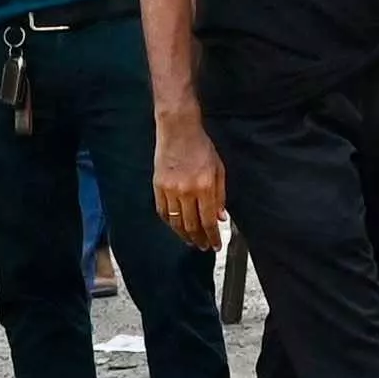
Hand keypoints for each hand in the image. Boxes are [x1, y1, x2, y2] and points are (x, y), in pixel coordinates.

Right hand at [152, 110, 228, 252]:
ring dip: (184, 235)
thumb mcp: (218, 170)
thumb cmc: (201, 147)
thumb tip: (220, 218)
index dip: (213, 237)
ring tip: (191, 241)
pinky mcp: (158, 186)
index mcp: (205, 187)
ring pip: (176, 222)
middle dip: (199, 240)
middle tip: (204, 247)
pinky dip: (170, 223)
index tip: (215, 246)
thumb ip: (220, 196)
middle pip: (192, 226)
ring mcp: (170, 189)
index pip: (209, 221)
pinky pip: (163, 212)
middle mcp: (187, 191)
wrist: (178, 129)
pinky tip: (177, 227)